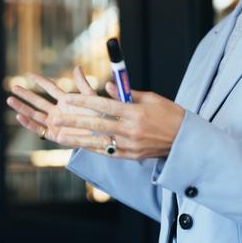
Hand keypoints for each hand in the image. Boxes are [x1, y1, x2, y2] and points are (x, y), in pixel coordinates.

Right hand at [6, 66, 100, 144]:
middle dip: (26, 95)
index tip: (30, 75)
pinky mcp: (54, 135)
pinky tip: (19, 116)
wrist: (104, 135)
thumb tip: (76, 67)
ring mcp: (55, 123)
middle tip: (13, 87)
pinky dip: (28, 123)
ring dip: (22, 107)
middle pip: (38, 101)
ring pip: (34, 114)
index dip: (41, 81)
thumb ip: (82, 84)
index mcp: (66, 101)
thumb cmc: (101, 117)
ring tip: (9, 100)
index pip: (51, 89)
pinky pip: (38, 129)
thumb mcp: (91, 98)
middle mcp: (58, 112)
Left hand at [52, 83, 184, 159]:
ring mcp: (130, 145)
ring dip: (76, 139)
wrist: (185, 140)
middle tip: (56, 119)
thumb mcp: (151, 98)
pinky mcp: (131, 155)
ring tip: (59, 136)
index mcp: (136, 112)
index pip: (104, 105)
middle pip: (97, 124)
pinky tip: (78, 145)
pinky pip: (107, 151)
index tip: (68, 98)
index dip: (85, 101)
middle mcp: (131, 129)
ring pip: (98, 141)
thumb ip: (127, 94)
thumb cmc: (169, 114)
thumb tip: (108, 87)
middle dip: (74, 121)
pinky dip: (92, 148)